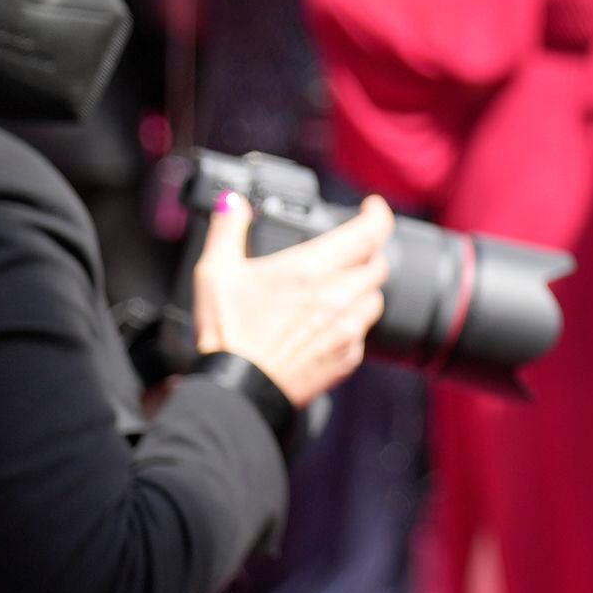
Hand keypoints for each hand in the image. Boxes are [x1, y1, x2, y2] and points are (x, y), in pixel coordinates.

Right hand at [193, 194, 391, 406]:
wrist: (238, 390)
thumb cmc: (228, 333)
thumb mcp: (215, 272)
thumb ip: (227, 230)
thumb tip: (232, 203)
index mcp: (312, 269)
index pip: (368, 232)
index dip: (378, 215)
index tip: (372, 208)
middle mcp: (339, 296)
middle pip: (377, 264)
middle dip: (367, 253)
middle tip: (348, 253)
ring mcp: (348, 328)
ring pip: (375, 297)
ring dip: (363, 289)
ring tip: (336, 290)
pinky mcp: (348, 356)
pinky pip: (364, 331)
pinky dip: (353, 322)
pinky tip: (328, 325)